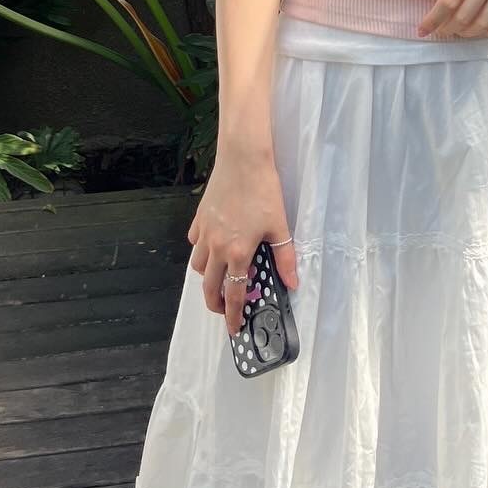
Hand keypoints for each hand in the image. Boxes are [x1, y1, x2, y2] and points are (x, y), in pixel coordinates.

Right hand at [186, 143, 298, 336]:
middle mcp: (217, 246)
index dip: (233, 316)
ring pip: (198, 266)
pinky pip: (194, 242)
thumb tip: (292, 283)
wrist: (243, 158)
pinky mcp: (199, 217)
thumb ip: (285, 258)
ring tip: (221, 275)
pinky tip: (213, 244)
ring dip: (208, 276)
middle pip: (209, 287)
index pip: (234, 294)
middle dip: (216, 303)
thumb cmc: (263, 190)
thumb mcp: (280, 226)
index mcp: (237, 252)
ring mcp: (205, 232)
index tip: (234, 328)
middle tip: (225, 307)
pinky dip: (201, 249)